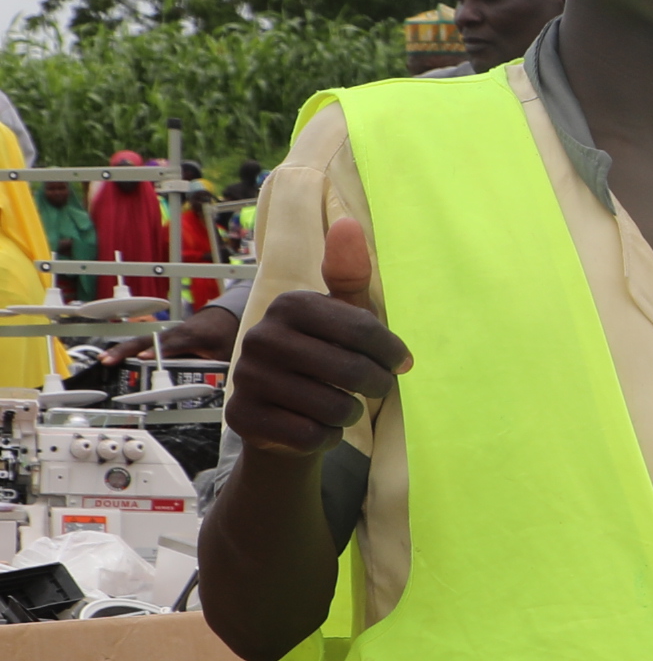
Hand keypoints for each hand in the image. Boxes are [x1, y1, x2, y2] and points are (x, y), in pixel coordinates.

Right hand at [228, 218, 409, 456]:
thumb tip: (348, 223)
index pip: (362, 328)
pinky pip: (311, 435)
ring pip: (334, 406)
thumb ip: (350, 276)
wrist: (282, 416)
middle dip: (376, 385)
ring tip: (342, 405)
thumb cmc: (324, 358)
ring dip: (350, 412)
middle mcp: (260, 336)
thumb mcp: (343, 317)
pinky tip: (317, 426)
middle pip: (351, 369)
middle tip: (376, 388)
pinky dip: (326, 436)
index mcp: (290, 305)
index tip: (401, 363)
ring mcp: (246, 377)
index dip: (391, 352)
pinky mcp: (242, 418)